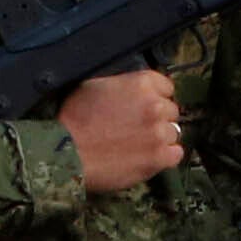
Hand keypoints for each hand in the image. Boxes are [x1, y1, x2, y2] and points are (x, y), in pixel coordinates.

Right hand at [61, 67, 183, 195]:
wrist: (65, 152)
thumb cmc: (73, 119)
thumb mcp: (96, 85)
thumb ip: (123, 85)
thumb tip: (134, 92)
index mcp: (142, 83)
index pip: (166, 88)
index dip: (154, 99)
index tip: (142, 109)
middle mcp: (155, 104)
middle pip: (171, 112)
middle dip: (156, 120)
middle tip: (135, 130)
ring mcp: (159, 132)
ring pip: (173, 134)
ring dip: (159, 140)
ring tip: (136, 146)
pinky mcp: (159, 157)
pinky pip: (176, 154)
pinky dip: (164, 158)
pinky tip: (145, 157)